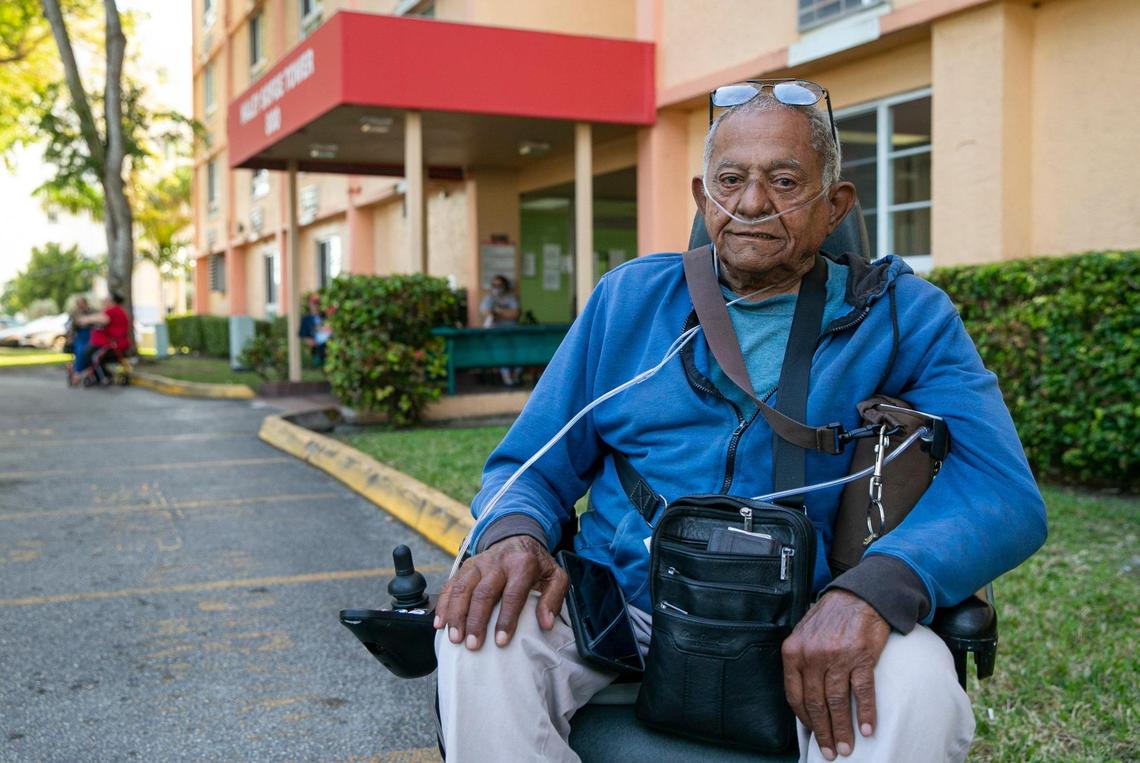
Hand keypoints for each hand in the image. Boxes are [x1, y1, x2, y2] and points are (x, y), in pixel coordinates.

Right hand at [433, 535, 568, 650]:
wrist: (518, 536)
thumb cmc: (537, 564)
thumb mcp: (555, 576)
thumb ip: (553, 599)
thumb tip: (546, 623)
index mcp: (522, 565)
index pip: (512, 594)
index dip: (506, 619)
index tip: (501, 641)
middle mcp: (497, 562)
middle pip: (483, 593)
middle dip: (476, 621)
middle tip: (472, 645)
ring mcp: (479, 563)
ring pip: (463, 588)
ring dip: (456, 614)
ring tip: (454, 638)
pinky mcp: (466, 566)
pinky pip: (451, 585)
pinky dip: (444, 604)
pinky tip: (440, 623)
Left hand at [782, 590, 889, 759]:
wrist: (860, 595)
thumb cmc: (831, 616)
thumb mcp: (804, 633)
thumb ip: (800, 661)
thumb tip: (803, 697)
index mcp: (793, 651)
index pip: (794, 695)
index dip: (804, 720)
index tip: (813, 734)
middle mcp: (812, 655)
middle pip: (815, 703)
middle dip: (823, 731)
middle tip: (830, 751)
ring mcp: (837, 656)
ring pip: (837, 702)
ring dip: (843, 729)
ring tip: (847, 747)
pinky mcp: (862, 657)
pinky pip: (862, 692)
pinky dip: (866, 713)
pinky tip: (869, 729)